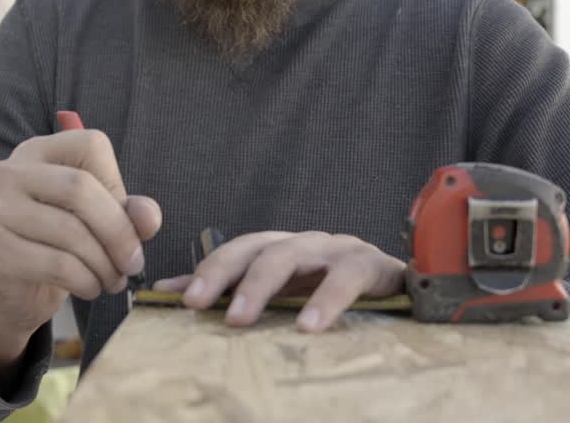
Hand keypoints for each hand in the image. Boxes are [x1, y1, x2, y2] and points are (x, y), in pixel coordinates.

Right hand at [0, 129, 161, 367]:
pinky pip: (58, 265)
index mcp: (37, 151)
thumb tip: (148, 217)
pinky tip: (91, 288)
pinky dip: (86, 281)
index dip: (117, 184)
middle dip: (118, 232)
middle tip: (134, 263)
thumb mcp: (99, 220)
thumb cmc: (59, 244)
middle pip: (80, 188)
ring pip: (71, 232)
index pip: (91, 145)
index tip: (126, 220)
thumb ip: (129, 211)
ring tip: (114, 280)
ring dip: (105, 264)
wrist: (14, 291)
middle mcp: (8, 172)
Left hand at [151, 231, 405, 332]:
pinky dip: (326, 300)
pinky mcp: (372, 264)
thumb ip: (229, 290)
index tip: (180, 300)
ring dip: (263, 284)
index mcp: (282, 249)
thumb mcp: (284, 294)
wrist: (405, 290)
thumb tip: (164, 291)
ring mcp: (338, 249)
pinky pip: (347, 276)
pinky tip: (309, 326)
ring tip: (241, 319)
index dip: (208, 270)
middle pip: (258, 246)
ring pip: (293, 253)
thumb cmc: (336, 292)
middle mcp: (306, 243)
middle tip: (198, 305)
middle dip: (223, 272)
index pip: (238, 251)